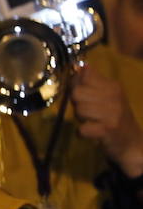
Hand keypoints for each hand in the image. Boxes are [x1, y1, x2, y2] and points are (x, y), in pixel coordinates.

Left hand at [72, 63, 142, 177]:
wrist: (132, 142)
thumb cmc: (114, 117)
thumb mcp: (107, 96)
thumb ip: (91, 82)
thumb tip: (77, 66)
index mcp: (113, 86)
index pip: (85, 76)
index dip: (76, 85)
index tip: (82, 94)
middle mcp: (114, 96)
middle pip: (77, 93)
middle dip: (77, 104)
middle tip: (89, 112)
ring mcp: (113, 113)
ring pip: (79, 110)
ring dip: (81, 119)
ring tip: (93, 121)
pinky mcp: (108, 129)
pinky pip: (82, 128)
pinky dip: (83, 133)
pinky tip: (92, 132)